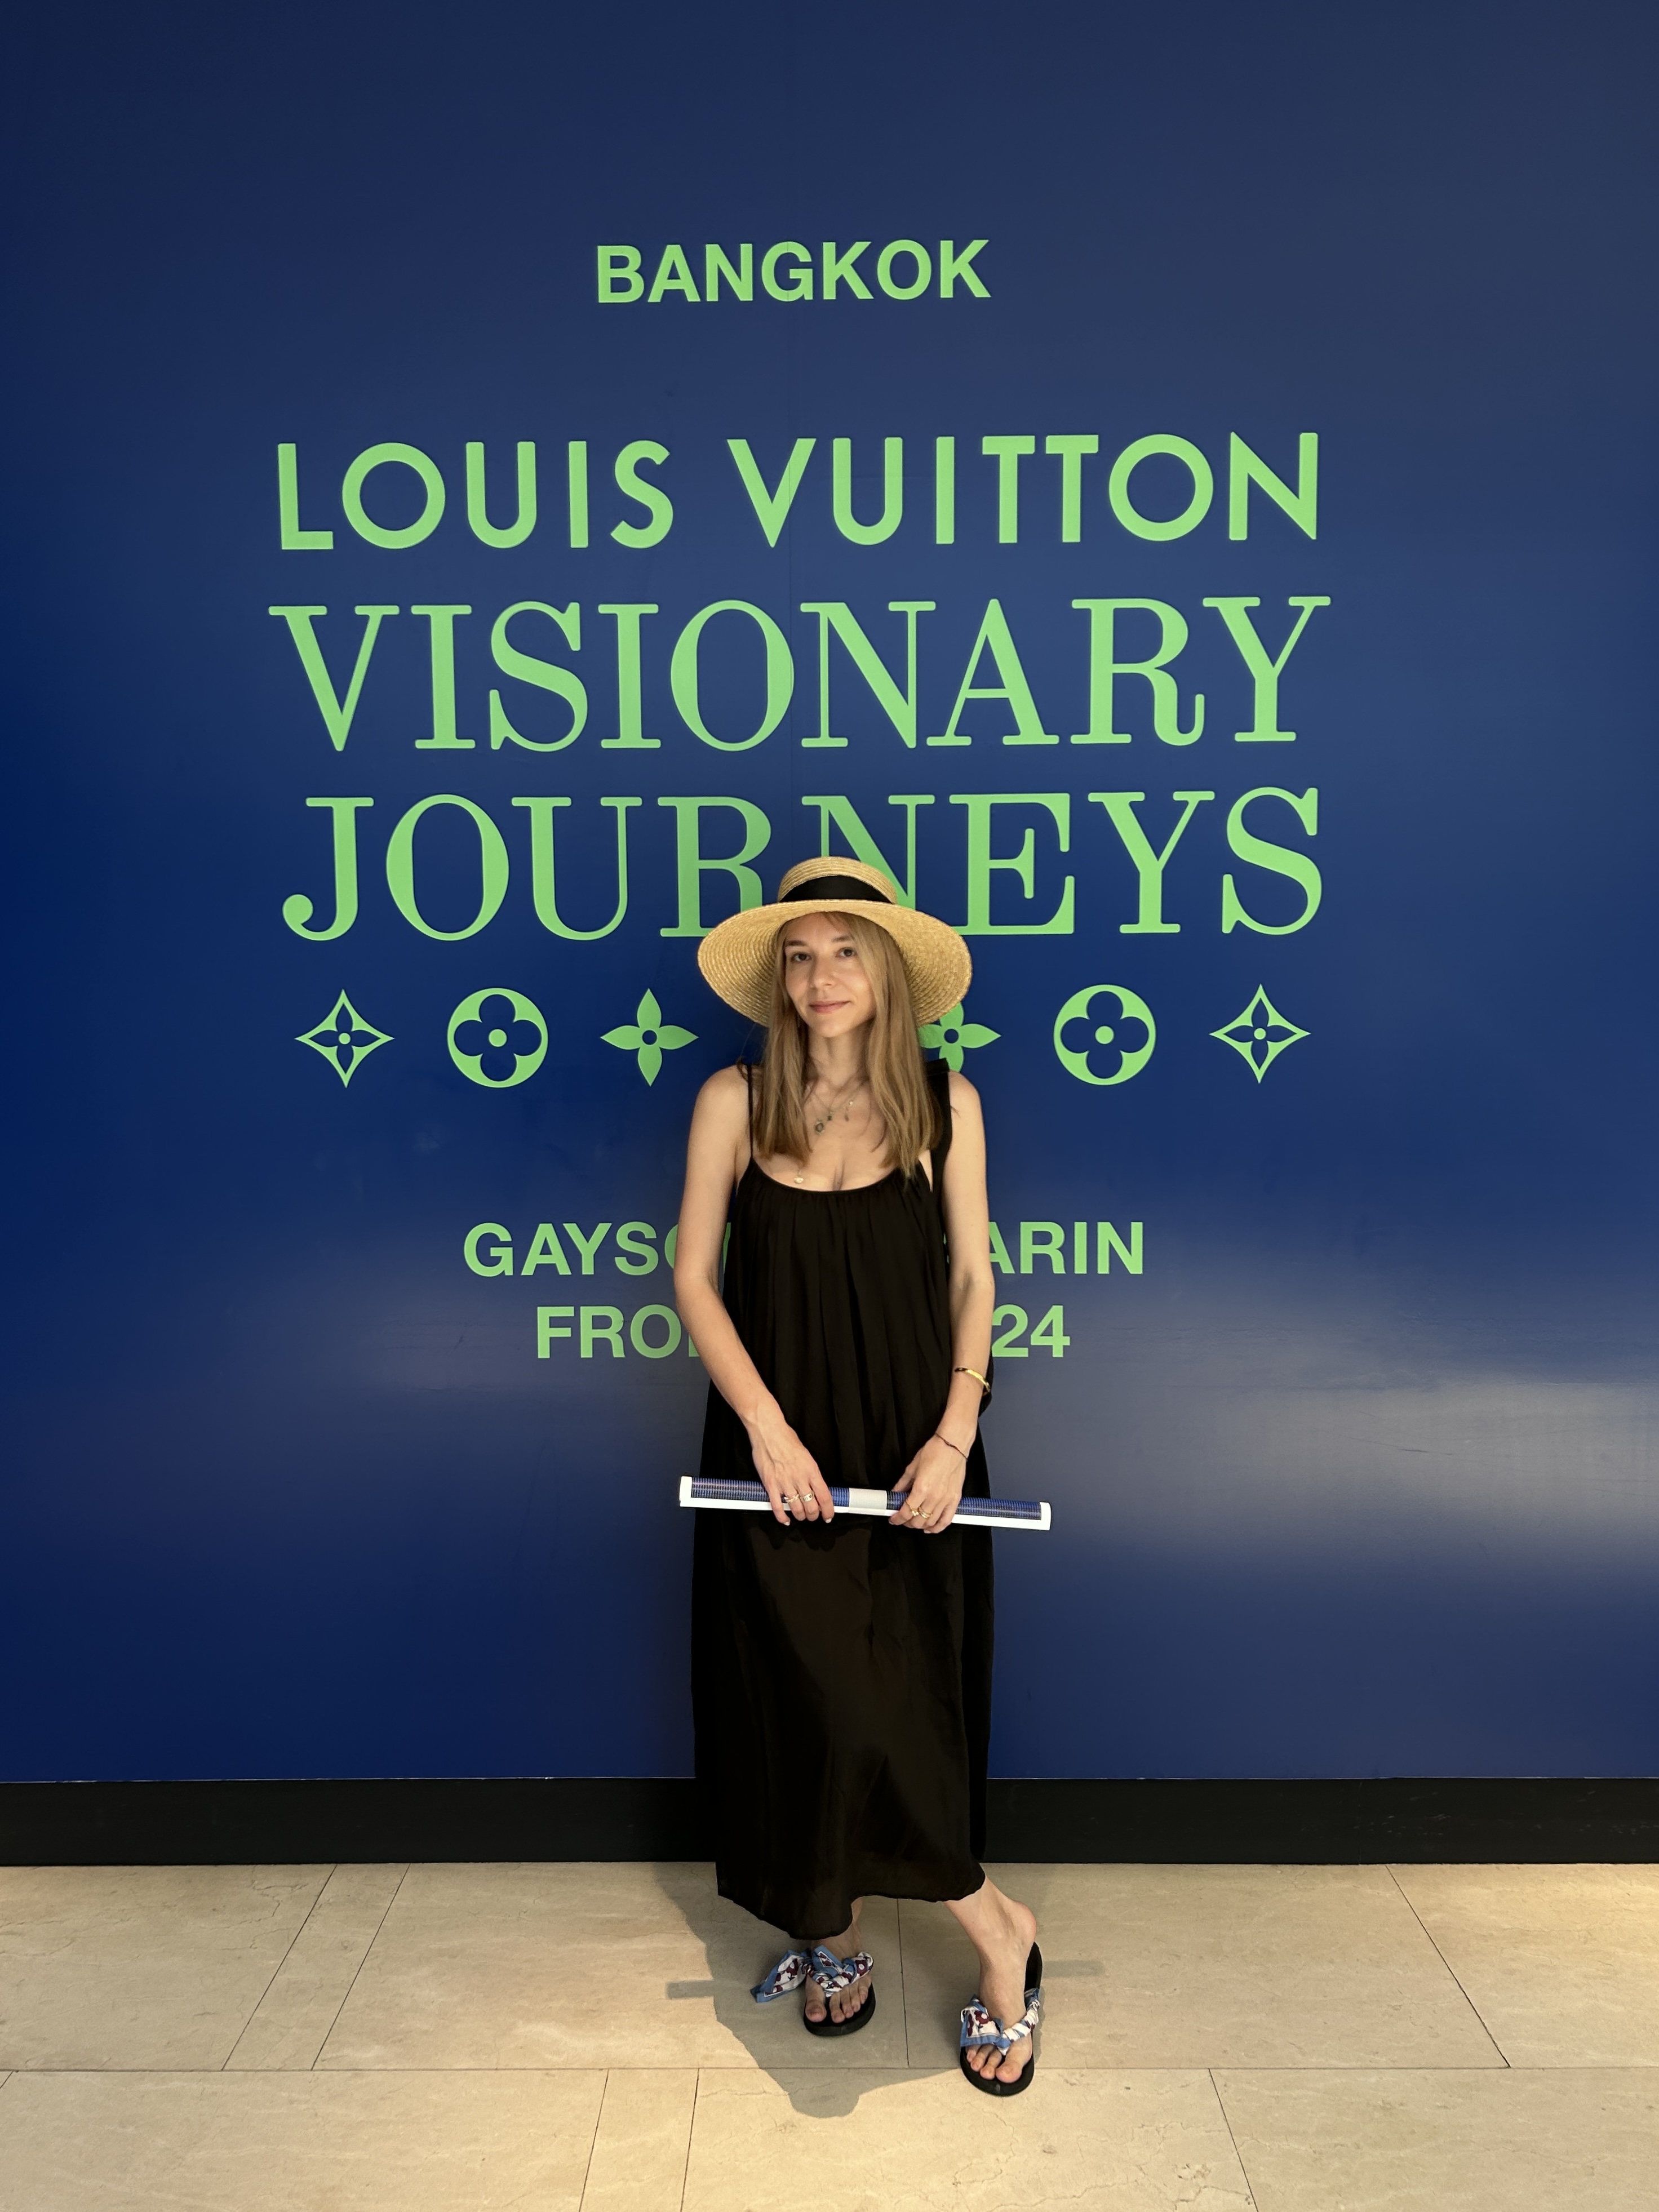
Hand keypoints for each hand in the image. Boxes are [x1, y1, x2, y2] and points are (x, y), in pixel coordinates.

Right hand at [747, 1405, 834, 1523]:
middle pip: (811, 1507)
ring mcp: (784, 1483)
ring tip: (801, 1515)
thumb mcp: (807, 1455)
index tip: (828, 1515)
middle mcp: (799, 1478)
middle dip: (814, 1515)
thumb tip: (816, 1486)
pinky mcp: (770, 1485)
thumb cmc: (786, 1439)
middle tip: (813, 1515)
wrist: (769, 1432)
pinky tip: (786, 1519)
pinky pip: (777, 1507)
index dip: (829, 1510)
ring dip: (801, 1516)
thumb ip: (811, 1473)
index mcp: (811, 1470)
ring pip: (796, 1509)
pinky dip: (782, 1517)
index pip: (825, 1497)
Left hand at [889, 1433, 967, 1532]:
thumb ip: (902, 1484)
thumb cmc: (935, 1452)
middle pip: (917, 1520)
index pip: (906, 1511)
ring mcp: (945, 1500)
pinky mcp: (955, 1499)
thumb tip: (895, 1493)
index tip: (894, 1518)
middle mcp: (934, 1497)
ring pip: (930, 1523)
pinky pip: (946, 1520)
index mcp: (921, 1488)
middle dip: (907, 1522)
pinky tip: (930, 1527)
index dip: (897, 1518)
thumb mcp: (912, 1467)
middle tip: (903, 1518)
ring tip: (914, 1521)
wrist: (953, 1445)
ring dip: (920, 1525)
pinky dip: (937, 1528)